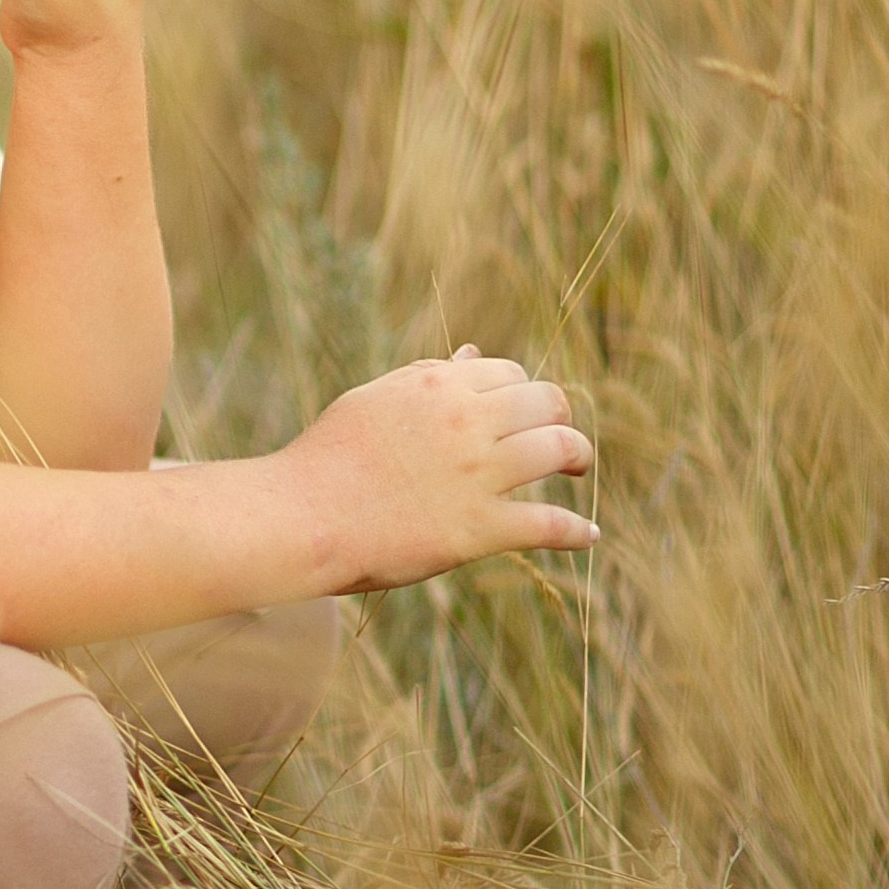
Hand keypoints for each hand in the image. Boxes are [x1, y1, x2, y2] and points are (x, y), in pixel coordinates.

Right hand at [275, 347, 598, 589]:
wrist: (302, 516)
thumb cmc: (327, 458)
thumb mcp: (375, 400)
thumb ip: (427, 377)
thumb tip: (471, 354)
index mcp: (438, 385)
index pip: (510, 373)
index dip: (522, 393)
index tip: (520, 414)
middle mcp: (467, 421)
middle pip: (547, 402)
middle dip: (560, 416)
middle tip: (561, 437)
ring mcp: (478, 474)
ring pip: (560, 449)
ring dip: (578, 457)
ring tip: (578, 469)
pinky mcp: (479, 528)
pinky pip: (549, 524)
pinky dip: (575, 530)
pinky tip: (587, 534)